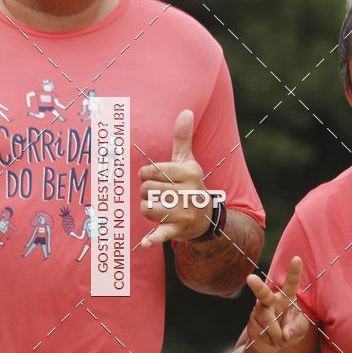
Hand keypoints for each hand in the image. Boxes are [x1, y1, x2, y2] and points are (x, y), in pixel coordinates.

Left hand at [139, 109, 211, 246]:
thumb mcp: (188, 161)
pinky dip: (154, 238)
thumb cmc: (190, 184)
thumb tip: (186, 111)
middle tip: (157, 194)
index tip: (151, 177)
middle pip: (147, 190)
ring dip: (147, 209)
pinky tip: (145, 242)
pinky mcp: (179, 230)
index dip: (145, 174)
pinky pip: (163, 234)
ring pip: (148, 208)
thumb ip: (183, 138)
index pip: (152, 171)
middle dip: (146, 192)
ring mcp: (184, 212)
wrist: (206, 217)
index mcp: (189, 172)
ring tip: (157, 207)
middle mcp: (188, 192)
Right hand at [246, 257, 309, 352]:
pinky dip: (271, 342)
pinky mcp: (251, 324)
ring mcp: (258, 311)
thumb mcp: (301, 329)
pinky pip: (262, 334)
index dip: (294, 271)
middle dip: (256, 286)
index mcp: (287, 296)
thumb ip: (297, 328)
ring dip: (278, 335)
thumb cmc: (290, 330)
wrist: (272, 344)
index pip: (291, 282)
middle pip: (262, 292)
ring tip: (281, 340)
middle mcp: (270, 300)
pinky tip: (271, 340)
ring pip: (268, 322)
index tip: (297, 259)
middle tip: (250, 279)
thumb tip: (286, 334)